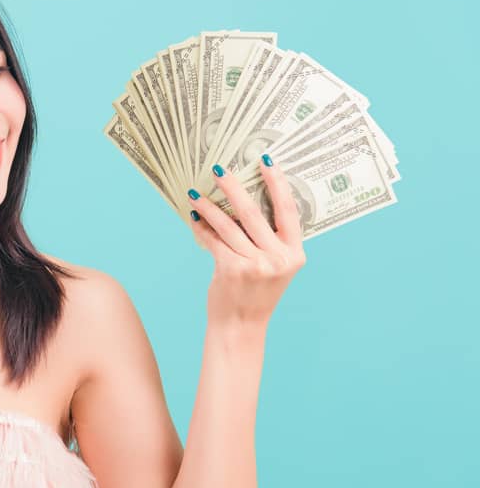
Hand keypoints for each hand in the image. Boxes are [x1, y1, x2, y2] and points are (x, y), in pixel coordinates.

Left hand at [186, 158, 306, 326]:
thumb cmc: (255, 292)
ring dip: (208, 207)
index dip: (277, 183)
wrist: (241, 325)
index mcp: (294, 253)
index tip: (266, 161)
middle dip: (233, 188)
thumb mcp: (273, 266)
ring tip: (193, 193)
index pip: (288, 210)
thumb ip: (267, 240)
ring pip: (228, 225)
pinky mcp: (233, 269)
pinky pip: (213, 241)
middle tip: (219, 170)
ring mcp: (256, 264)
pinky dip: (201, 228)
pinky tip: (193, 218)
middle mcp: (278, 258)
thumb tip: (241, 203)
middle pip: (253, 212)